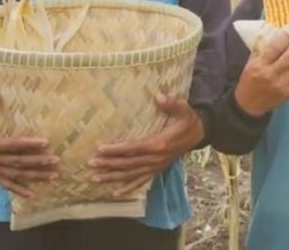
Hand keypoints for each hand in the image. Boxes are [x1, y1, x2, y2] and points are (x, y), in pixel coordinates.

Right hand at [0, 94, 57, 198]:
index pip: (12, 145)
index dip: (28, 144)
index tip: (46, 142)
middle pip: (17, 162)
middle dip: (37, 162)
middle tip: (56, 160)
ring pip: (15, 175)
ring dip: (34, 176)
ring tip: (53, 175)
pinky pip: (5, 183)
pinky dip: (19, 189)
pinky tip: (33, 194)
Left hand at [89, 93, 203, 195]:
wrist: (198, 134)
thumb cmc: (187, 120)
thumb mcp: (183, 109)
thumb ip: (171, 103)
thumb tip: (158, 95)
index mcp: (160, 144)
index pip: (134, 148)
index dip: (117, 149)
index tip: (100, 148)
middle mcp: (156, 159)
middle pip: (129, 163)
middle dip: (109, 164)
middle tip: (91, 163)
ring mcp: (156, 167)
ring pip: (131, 174)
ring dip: (112, 177)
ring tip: (95, 178)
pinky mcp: (157, 171)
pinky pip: (141, 182)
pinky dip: (128, 188)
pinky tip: (115, 193)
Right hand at [234, 30, 288, 117]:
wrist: (248, 105)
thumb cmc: (248, 80)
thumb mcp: (250, 63)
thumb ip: (262, 50)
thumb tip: (276, 34)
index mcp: (259, 65)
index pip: (275, 47)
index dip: (285, 38)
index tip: (288, 33)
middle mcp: (271, 75)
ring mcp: (281, 85)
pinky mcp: (288, 93)